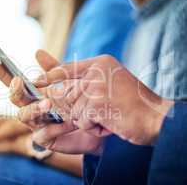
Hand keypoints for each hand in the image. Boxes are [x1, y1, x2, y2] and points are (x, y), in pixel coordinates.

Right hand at [4, 50, 104, 154]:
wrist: (96, 126)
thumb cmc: (78, 103)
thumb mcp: (68, 82)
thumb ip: (53, 69)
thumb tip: (37, 52)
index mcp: (34, 94)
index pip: (15, 83)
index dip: (3, 74)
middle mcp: (31, 108)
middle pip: (15, 99)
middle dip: (16, 90)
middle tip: (19, 81)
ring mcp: (36, 124)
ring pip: (24, 116)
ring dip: (34, 108)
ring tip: (48, 103)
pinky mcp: (45, 139)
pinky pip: (42, 135)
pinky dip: (53, 128)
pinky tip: (68, 123)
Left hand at [34, 55, 173, 144]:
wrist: (155, 117)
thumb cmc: (132, 104)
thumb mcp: (109, 84)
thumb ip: (86, 82)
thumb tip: (56, 88)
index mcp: (100, 63)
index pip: (66, 68)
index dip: (49, 75)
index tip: (35, 81)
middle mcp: (97, 71)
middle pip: (65, 93)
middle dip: (76, 109)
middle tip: (99, 111)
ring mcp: (96, 86)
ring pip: (72, 109)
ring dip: (87, 119)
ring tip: (108, 116)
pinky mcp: (97, 103)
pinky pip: (81, 120)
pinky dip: (93, 127)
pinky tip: (109, 123)